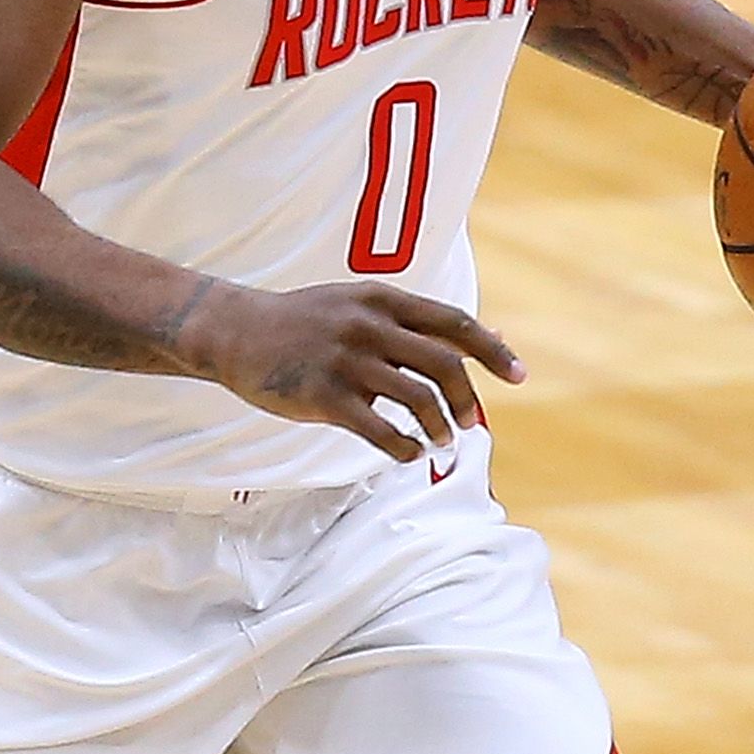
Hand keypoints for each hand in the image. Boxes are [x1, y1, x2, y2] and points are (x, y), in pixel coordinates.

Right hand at [180, 281, 525, 462]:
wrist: (234, 332)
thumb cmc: (304, 323)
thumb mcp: (357, 306)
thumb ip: (407, 323)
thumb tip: (470, 347)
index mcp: (383, 300)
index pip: (455, 323)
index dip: (492, 351)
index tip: (518, 376)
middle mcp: (369, 326)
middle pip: (444, 365)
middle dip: (468, 400)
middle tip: (470, 424)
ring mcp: (346, 361)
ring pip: (418, 400)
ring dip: (440, 428)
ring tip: (440, 442)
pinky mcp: (323, 396)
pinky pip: (380, 431)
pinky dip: (404, 448)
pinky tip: (408, 453)